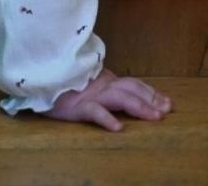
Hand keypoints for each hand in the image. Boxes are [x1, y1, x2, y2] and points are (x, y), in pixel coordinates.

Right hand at [44, 70, 170, 131]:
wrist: (40, 82)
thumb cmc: (64, 88)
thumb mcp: (90, 86)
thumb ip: (108, 89)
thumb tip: (133, 98)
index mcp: (106, 81)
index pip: (133, 84)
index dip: (151, 92)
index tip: (167, 102)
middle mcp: (101, 85)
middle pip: (131, 89)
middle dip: (151, 99)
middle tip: (166, 110)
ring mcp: (90, 95)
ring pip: (119, 97)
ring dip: (138, 106)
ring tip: (153, 117)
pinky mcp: (76, 106)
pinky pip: (94, 112)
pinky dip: (107, 118)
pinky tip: (118, 127)